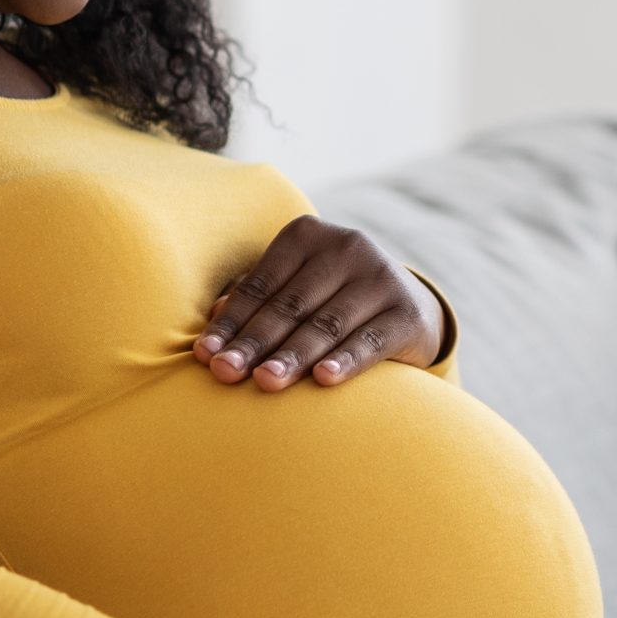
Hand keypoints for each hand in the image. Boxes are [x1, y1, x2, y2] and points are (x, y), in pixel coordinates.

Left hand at [193, 214, 448, 389]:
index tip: (206, 355)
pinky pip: (369, 341)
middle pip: (290, 305)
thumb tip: (215, 321)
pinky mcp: (407, 313)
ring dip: (293, 356)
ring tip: (266, 382)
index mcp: (309, 235)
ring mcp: (382, 278)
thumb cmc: (331, 300)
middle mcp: (348, 247)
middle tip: (226, 373)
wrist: (410, 309)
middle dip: (255, 342)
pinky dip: (346, 360)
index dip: (232, 321)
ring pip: (326, 324)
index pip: (262, 284)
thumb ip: (258, 300)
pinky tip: (323, 380)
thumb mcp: (295, 290)